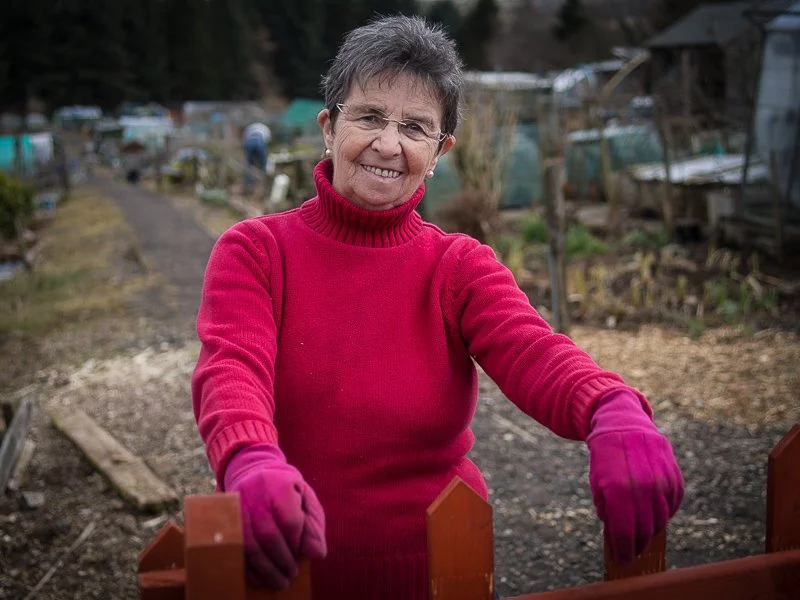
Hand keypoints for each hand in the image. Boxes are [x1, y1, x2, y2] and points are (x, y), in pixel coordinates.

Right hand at [223, 444, 326, 588]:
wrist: (253, 470)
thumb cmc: (285, 488)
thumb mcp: (305, 498)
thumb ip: (313, 525)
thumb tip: (317, 554)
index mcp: (279, 483)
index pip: (289, 519)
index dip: (296, 542)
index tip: (301, 555)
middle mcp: (254, 492)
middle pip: (267, 533)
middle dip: (281, 559)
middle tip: (291, 575)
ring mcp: (236, 506)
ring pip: (248, 543)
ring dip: (265, 568)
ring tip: (279, 581)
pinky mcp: (224, 518)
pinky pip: (234, 548)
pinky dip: (248, 567)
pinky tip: (260, 577)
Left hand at [587, 390, 683, 563]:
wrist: (623, 424)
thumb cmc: (606, 458)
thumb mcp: (597, 483)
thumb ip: (607, 510)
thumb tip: (618, 536)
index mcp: (618, 489)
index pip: (625, 532)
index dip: (624, 550)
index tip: (623, 560)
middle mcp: (643, 486)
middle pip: (645, 530)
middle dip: (638, 545)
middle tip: (633, 552)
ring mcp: (662, 480)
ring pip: (661, 519)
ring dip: (652, 531)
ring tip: (642, 534)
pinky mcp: (674, 475)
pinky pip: (673, 504)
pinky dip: (665, 513)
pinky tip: (655, 514)